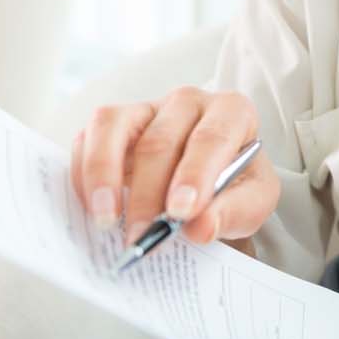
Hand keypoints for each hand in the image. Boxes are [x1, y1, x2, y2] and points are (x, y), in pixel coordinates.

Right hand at [70, 87, 279, 248]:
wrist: (208, 189)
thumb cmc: (234, 188)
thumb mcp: (253, 202)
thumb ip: (235, 212)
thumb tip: (200, 228)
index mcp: (231, 112)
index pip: (212, 137)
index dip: (194, 175)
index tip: (180, 212)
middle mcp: (187, 101)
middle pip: (159, 141)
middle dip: (148, 194)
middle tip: (142, 237)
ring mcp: (145, 108)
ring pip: (113, 126)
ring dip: (104, 176)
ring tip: (107, 221)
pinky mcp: (112, 124)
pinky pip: (88, 138)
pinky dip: (85, 174)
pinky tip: (94, 209)